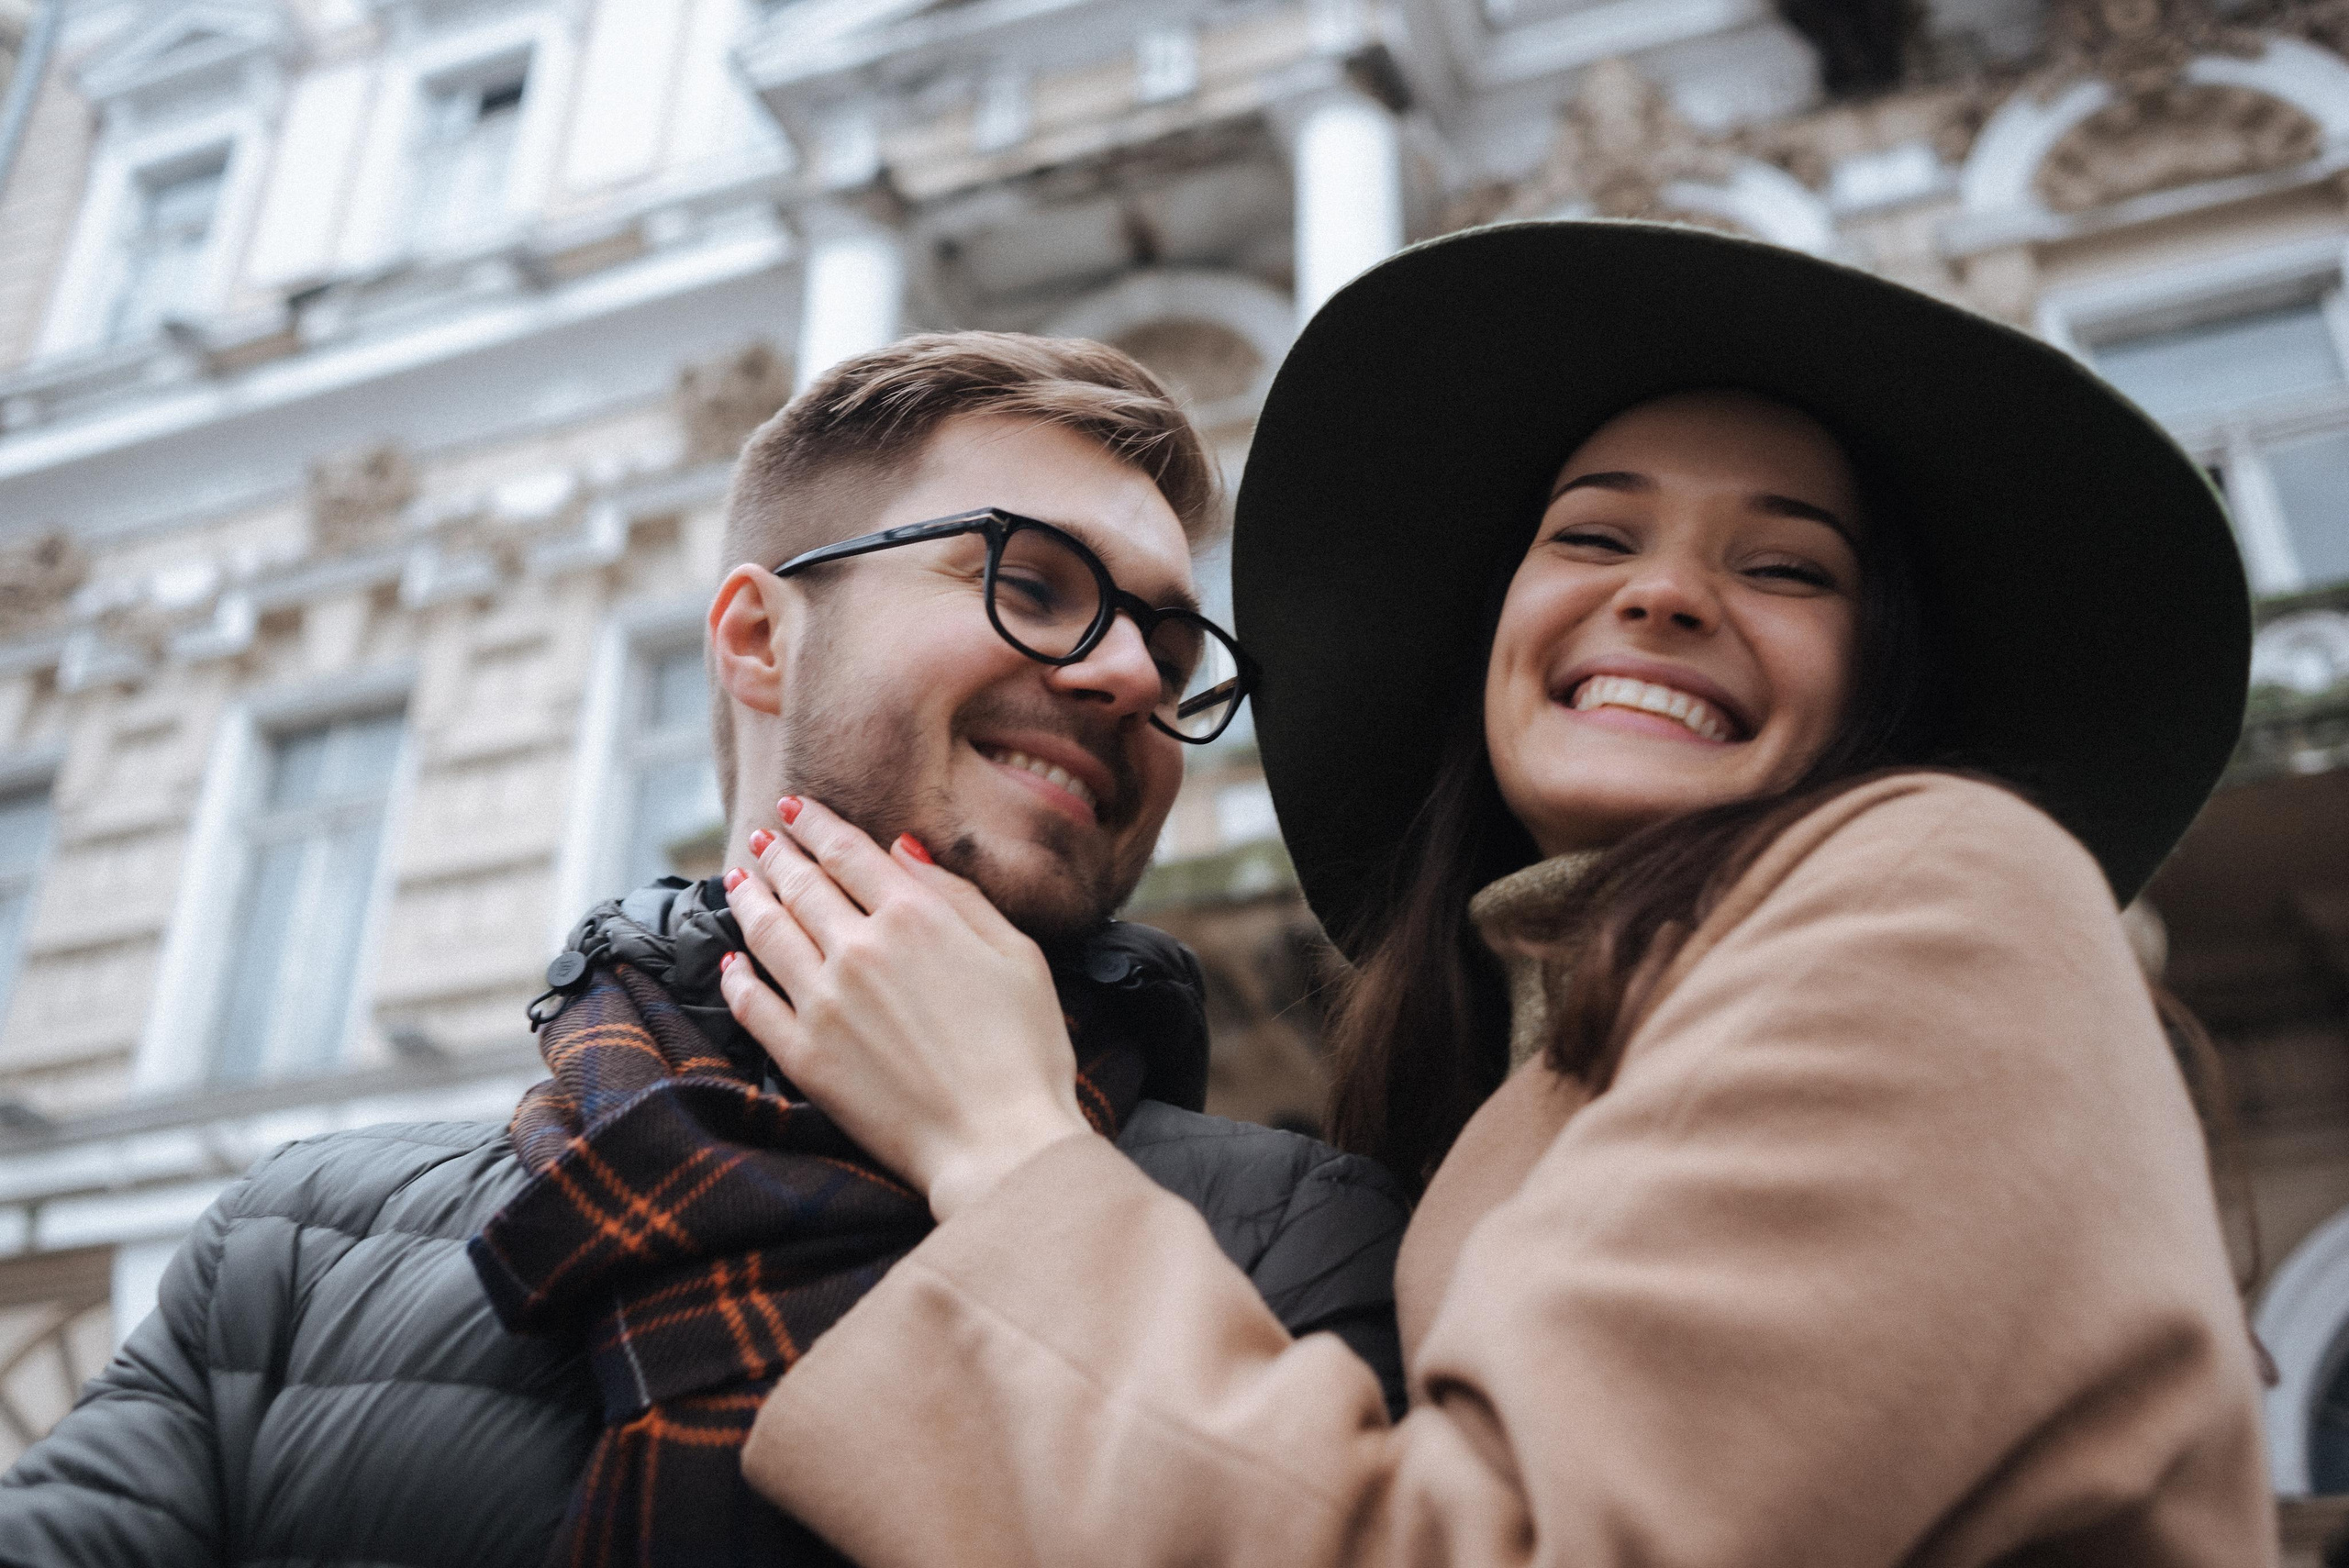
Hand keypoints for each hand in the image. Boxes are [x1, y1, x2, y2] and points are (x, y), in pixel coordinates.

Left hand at [718, 796, 1096, 1220]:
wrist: (999, 1144)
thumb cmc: (1026, 1052)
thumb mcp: (1017, 954)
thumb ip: (958, 895)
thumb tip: (902, 849)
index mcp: (915, 917)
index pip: (848, 852)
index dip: (816, 823)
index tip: (795, 807)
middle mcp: (859, 950)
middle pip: (803, 886)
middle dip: (779, 855)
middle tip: (764, 837)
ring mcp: (823, 1003)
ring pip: (768, 933)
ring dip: (748, 898)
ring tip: (738, 878)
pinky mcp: (803, 1056)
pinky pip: (751, 1003)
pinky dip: (737, 975)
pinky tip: (733, 961)